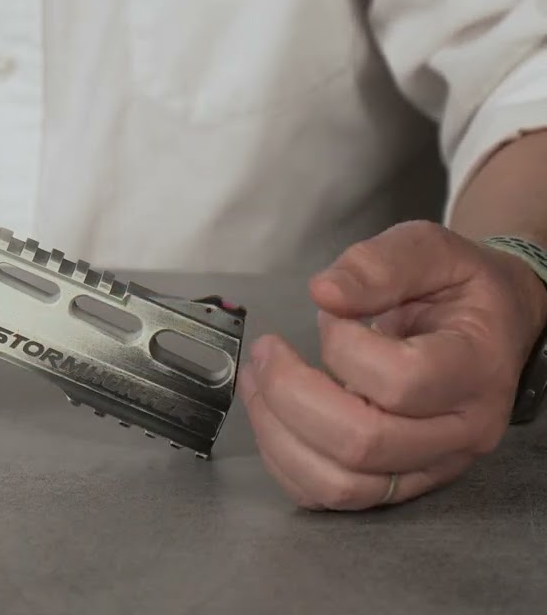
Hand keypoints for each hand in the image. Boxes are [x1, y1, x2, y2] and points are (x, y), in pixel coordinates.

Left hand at [240, 220, 546, 509]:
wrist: (489, 325)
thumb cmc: (458, 289)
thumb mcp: (431, 249)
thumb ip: (380, 264)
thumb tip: (324, 293)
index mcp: (475, 368)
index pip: (400, 380)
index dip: (343, 347)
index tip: (328, 315)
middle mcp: (460, 431)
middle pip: (363, 442)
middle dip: (290, 394)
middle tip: (266, 351)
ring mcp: (430, 465)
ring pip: (341, 483)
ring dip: (278, 432)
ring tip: (256, 382)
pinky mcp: (398, 482)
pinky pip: (329, 496)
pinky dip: (284, 460)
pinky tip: (271, 416)